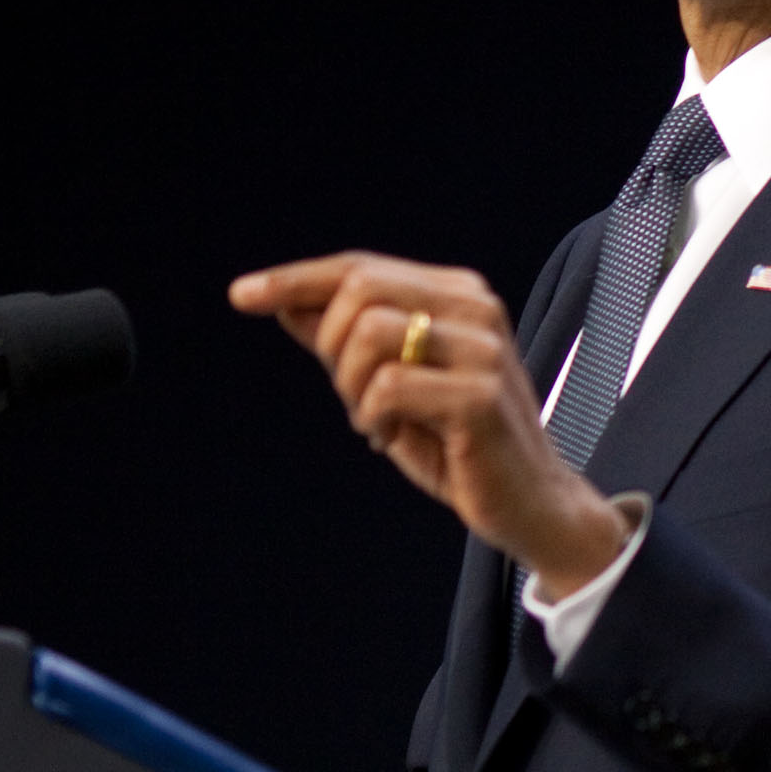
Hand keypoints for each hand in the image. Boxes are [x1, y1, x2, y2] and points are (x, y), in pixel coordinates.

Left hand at [229, 250, 630, 595]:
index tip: (242, 296)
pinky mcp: (480, 395)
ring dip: (352, 387)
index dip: (296, 279)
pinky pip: (389, 387)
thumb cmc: (458, 444)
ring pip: (371, 334)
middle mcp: (476, 310)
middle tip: (349, 394)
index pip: (362, 268)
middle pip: (361, 289)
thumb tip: (286, 304)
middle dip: (330, 344)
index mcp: (458, 296)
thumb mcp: (390, 386)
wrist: (529, 503)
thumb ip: (346, 343)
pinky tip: (391, 438)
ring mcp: (483, 350)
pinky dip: (374, 418)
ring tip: (376, 420)